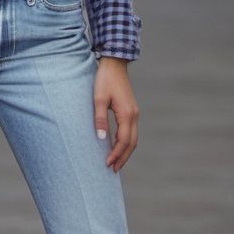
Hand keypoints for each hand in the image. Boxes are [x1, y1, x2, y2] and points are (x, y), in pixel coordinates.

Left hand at [93, 58, 139, 172]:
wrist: (114, 64)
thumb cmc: (105, 80)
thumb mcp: (98, 99)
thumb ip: (100, 119)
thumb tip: (101, 139)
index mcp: (127, 114)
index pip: (123, 140)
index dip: (116, 154)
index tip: (107, 164)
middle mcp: (134, 115)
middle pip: (132, 143)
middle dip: (123, 157)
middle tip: (113, 170)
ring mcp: (134, 113)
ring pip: (133, 138)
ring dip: (126, 152)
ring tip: (116, 163)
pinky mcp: (131, 110)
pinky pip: (131, 131)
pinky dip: (126, 143)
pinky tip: (118, 147)